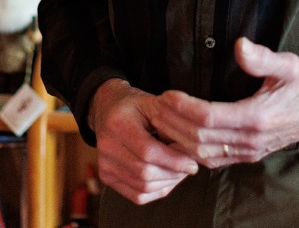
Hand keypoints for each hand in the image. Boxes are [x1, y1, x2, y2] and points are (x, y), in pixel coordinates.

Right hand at [88, 79, 199, 204]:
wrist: (108, 110)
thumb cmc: (135, 107)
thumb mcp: (153, 104)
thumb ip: (172, 124)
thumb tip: (193, 149)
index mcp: (118, 123)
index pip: (148, 151)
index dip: (173, 161)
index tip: (192, 164)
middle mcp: (106, 146)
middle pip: (145, 172)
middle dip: (173, 173)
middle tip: (189, 168)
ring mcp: (104, 164)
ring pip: (142, 187)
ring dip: (167, 182)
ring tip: (180, 172)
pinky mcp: (106, 177)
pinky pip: (137, 195)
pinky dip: (156, 191)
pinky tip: (167, 179)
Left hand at [150, 37, 298, 166]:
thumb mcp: (288, 64)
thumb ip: (262, 57)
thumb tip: (239, 45)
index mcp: (257, 118)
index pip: (208, 118)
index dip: (183, 107)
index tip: (166, 93)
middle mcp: (250, 140)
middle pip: (199, 139)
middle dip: (172, 122)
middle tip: (153, 104)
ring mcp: (248, 151)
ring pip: (202, 154)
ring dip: (176, 138)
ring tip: (158, 119)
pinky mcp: (247, 155)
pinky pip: (212, 160)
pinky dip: (189, 151)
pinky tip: (176, 137)